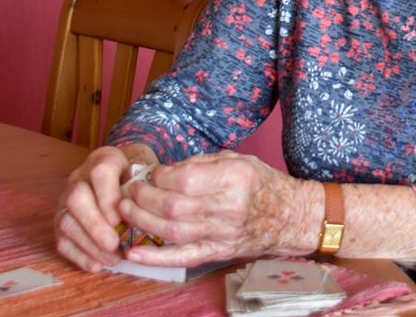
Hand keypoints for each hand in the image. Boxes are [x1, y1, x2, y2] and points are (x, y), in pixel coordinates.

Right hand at [54, 145, 139, 272]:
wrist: (122, 176)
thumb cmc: (136, 179)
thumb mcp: (144, 175)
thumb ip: (144, 191)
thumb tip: (148, 218)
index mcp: (103, 160)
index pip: (100, 173)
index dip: (108, 198)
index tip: (119, 220)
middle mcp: (79, 178)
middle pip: (76, 197)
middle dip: (94, 224)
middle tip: (113, 244)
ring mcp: (66, 199)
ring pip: (66, 221)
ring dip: (89, 244)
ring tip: (112, 258)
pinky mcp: (61, 221)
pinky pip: (62, 240)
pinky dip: (79, 255)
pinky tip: (97, 265)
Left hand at [118, 150, 319, 267]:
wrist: (290, 216)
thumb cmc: (262, 184)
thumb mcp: (238, 159)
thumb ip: (202, 163)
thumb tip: (165, 171)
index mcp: (234, 178)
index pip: (184, 179)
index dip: (160, 176)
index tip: (152, 173)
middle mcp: (228, 207)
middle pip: (173, 206)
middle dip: (143, 197)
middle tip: (130, 190)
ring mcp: (222, 234)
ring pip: (172, 231)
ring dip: (141, 221)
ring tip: (125, 210)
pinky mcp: (217, 252)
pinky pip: (182, 257)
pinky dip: (156, 257)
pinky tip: (134, 253)